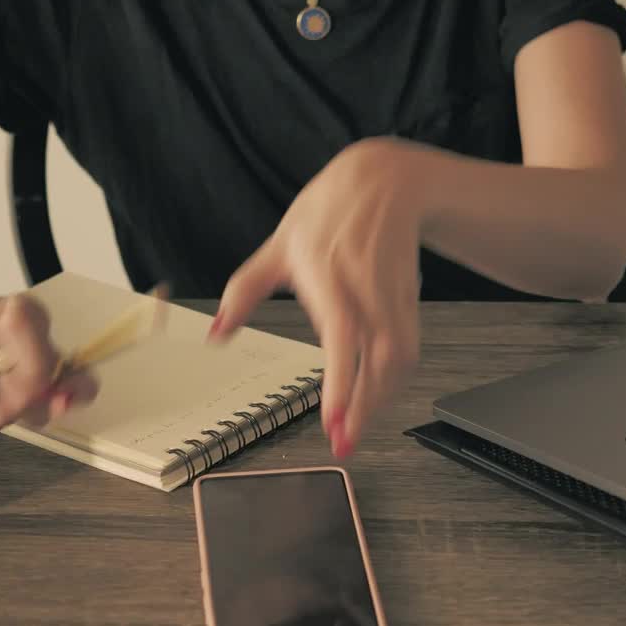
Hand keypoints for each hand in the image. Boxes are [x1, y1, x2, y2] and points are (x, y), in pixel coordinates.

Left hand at [210, 137, 428, 457]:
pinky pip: (408, 351)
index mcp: (329, 275)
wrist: (386, 181)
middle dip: (364, 409)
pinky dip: (394, 381)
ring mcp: (392, 297)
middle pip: (377, 360)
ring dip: (381, 400)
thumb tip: (216, 333)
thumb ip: (244, 293)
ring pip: (399, 361)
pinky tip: (375, 399)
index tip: (335, 419)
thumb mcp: (277, 246)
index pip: (342, 336)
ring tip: (355, 429)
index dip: (343, 381)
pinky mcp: (409, 302)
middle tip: (343, 444)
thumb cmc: (328, 210)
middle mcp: (365, 289)